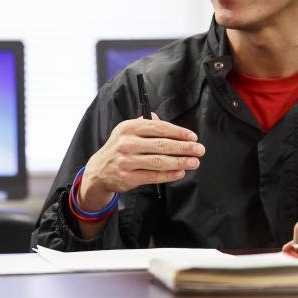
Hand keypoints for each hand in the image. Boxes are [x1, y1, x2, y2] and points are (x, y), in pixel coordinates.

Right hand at [79, 116, 203, 211]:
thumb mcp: (126, 131)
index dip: (178, 132)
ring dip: (180, 162)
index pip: (158, 127)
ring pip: (159, 161)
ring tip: (194, 162)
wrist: (98, 170)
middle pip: (161, 144)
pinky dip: (169, 175)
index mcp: (128, 128)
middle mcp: (126, 143)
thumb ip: (145, 124)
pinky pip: (153, 176)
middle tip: (199, 149)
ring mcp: (126, 161)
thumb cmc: (118, 149)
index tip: (192, 137)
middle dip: (184, 147)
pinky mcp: (128, 177)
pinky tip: (180, 172)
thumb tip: (162, 120)